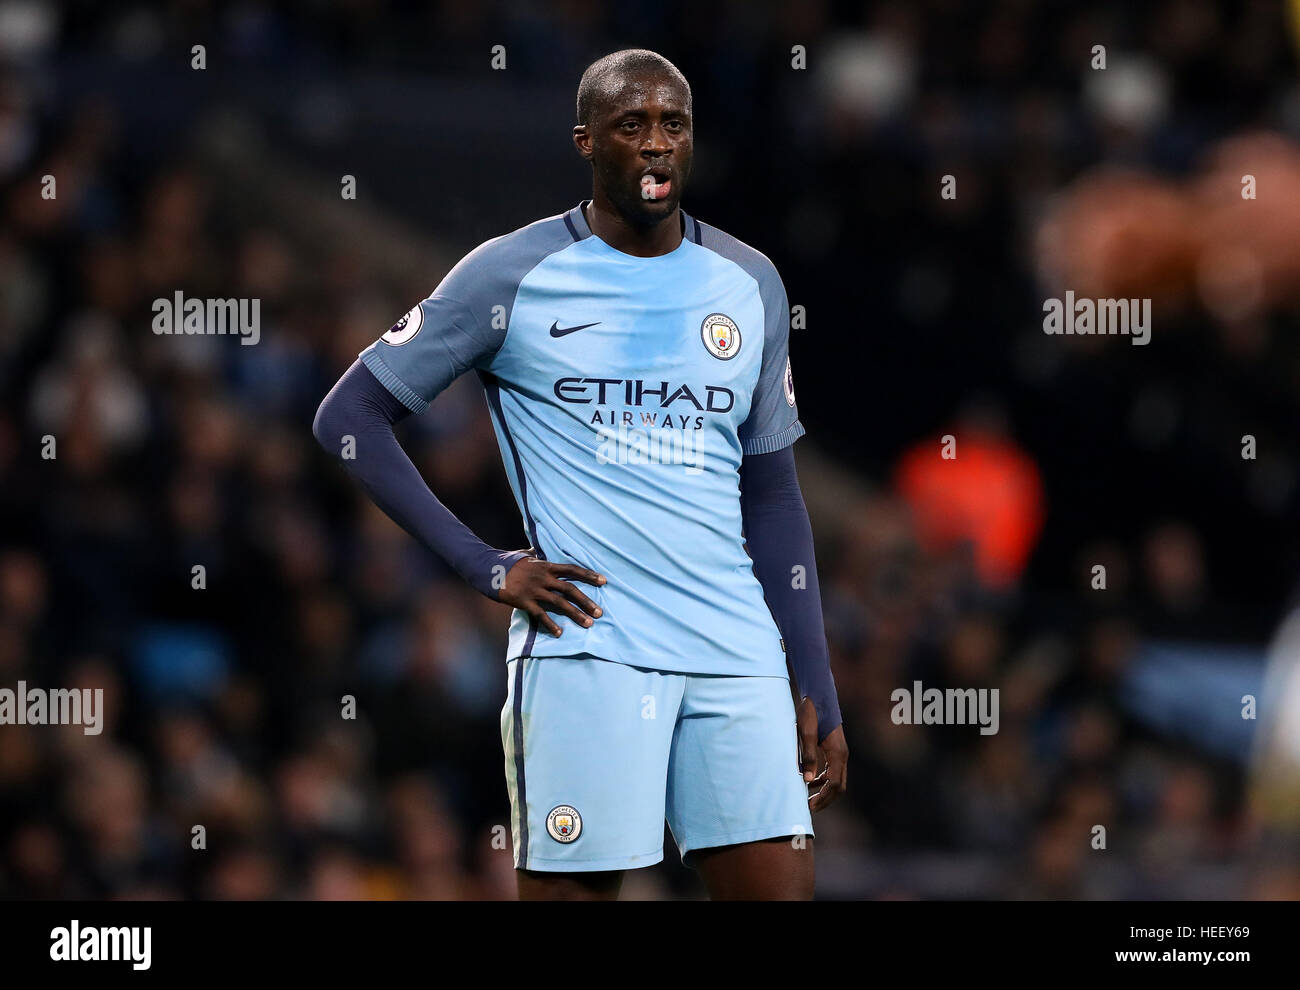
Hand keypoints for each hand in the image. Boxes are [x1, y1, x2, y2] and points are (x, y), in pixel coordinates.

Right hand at [499, 555, 605, 637]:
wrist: (488, 569)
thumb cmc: (507, 561)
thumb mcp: (524, 555)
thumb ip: (534, 555)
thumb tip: (537, 550)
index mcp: (546, 566)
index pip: (572, 570)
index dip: (589, 575)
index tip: (604, 581)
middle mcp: (543, 577)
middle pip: (570, 589)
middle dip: (586, 601)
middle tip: (599, 612)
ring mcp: (534, 589)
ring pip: (560, 603)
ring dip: (575, 614)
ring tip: (588, 624)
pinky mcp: (524, 601)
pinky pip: (540, 614)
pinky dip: (550, 624)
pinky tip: (560, 633)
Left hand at [797, 697, 847, 811]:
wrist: (818, 695)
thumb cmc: (811, 712)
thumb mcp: (805, 733)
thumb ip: (807, 756)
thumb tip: (807, 780)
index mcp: (837, 753)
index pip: (835, 783)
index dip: (824, 797)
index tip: (810, 806)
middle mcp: (842, 755)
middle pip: (839, 786)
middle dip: (826, 799)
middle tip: (809, 808)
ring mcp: (840, 752)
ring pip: (837, 780)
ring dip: (825, 792)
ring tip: (808, 799)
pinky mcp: (834, 749)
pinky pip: (832, 771)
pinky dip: (823, 780)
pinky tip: (809, 783)